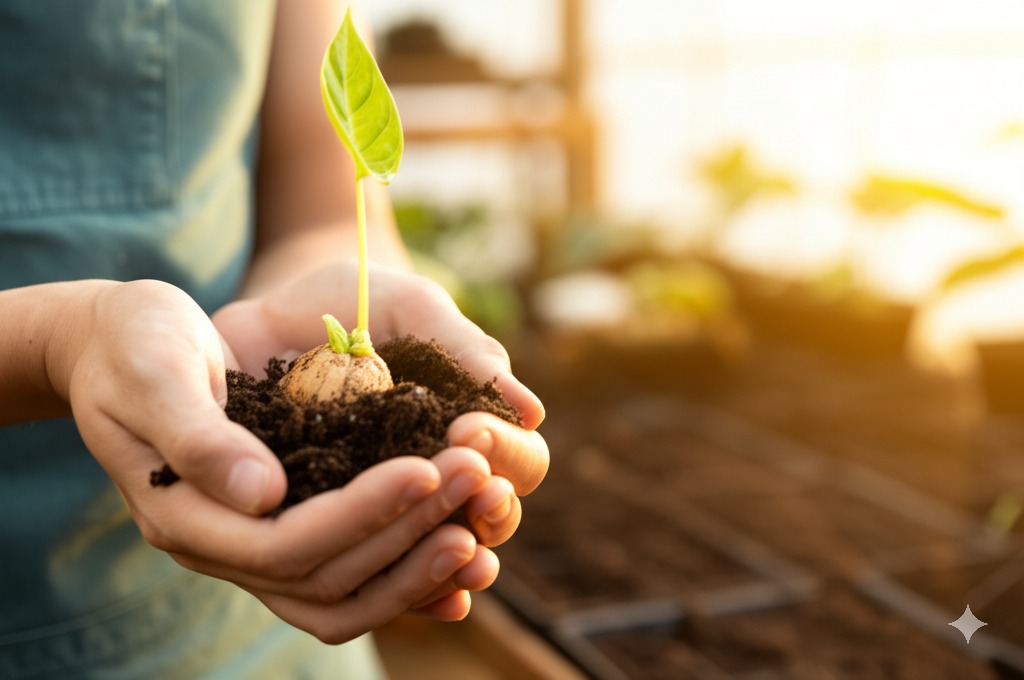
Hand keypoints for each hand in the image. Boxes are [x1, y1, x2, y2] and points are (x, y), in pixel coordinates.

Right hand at [57, 279, 499, 640]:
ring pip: (341, 594)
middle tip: (476, 480)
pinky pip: (346, 574)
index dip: (361, 512)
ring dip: (415, 568)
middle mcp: (219, 545)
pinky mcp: (279, 527)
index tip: (426, 466)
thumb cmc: (135, 342)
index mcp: (182, 513)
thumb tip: (264, 496)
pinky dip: (401, 571)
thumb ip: (198, 435)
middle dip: (407, 532)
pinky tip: (456, 544)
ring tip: (480, 528)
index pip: (286, 542)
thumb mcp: (155, 370)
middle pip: (326, 576)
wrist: (119, 345)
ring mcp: (249, 545)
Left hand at [213, 261, 549, 613]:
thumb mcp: (410, 307)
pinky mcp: (336, 525)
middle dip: (491, 509)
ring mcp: (394, 507)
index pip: (519, 459)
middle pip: (493, 517)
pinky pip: (372, 571)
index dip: (503, 450)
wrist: (274, 314)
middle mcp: (442, 475)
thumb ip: (464, 349)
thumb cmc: (358, 301)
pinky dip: (395, 588)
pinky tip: (406, 593)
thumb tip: (533, 412)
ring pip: (441, 555)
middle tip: (469, 487)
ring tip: (455, 555)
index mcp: (473, 424)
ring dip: (452, 559)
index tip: (466, 427)